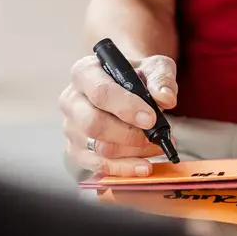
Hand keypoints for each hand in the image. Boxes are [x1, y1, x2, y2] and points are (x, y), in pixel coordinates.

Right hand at [60, 52, 177, 176]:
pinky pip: (98, 166)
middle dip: (128, 134)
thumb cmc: (136, 74)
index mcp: (85, 72)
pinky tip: (143, 166)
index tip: (151, 119)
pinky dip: (124, 169)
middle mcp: (72, 100)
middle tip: (154, 137)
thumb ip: (161, 79)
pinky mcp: (76, 150)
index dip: (126, 107)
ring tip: (156, 147)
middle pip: (93, 124)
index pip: (101, 92)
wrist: (126, 85)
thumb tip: (165, 98)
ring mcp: (71, 127)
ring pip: (98, 148)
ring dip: (132, 152)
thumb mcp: (153, 66)